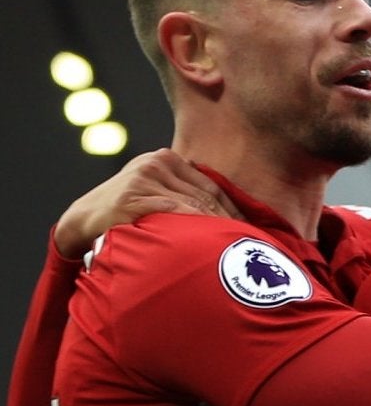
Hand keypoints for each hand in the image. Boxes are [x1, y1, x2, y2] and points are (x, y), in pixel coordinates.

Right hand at [54, 149, 237, 259]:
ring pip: (194, 204)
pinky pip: (176, 212)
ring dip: (217, 227)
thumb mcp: (156, 192)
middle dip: (229, 220)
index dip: (233, 209)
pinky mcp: (134, 196)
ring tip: (235, 247)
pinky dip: (196, 227)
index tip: (251, 229)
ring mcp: (144, 177)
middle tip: (250, 242)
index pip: (211, 185)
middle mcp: (156, 162)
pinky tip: (209, 243)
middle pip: (205, 195)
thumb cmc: (128, 211)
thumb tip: (228, 214)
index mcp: (165, 158)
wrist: (84, 220)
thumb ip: (183, 193)